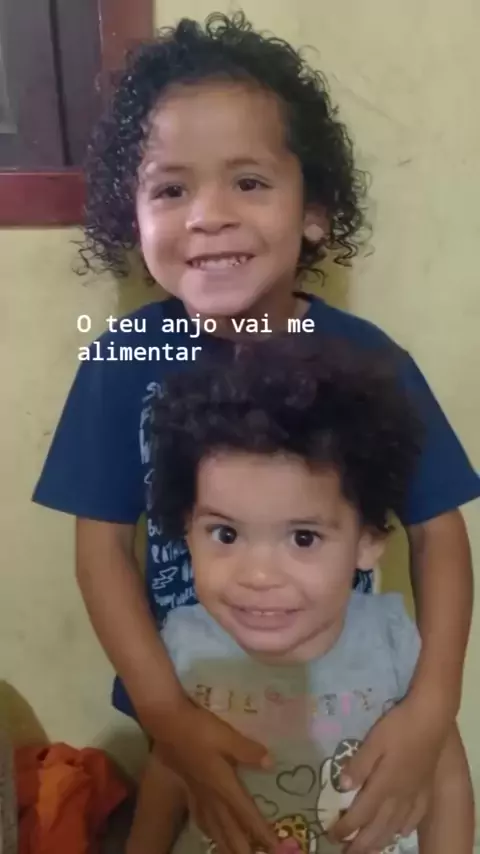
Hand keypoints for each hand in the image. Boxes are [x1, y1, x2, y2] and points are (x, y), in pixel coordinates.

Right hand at [153, 697, 276, 853]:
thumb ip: (248, 751)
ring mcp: (198, 794)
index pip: (246, 814)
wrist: (168, 723)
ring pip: (215, 827)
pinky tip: (210, 832)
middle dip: (244, 847)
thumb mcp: (227, 736)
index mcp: (223, 785)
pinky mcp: (188, 788)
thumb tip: (270, 763)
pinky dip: (209, 829)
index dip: (261, 832)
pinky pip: (200, 817)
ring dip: (226, 844)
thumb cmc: (199, 729)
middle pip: (230, 829)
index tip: (275, 847)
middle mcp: (211, 796)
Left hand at [329, 696, 445, 852]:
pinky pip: (415, 816)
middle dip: (361, 843)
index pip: (360, 813)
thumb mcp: (374, 740)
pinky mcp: (426, 788)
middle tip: (347, 853)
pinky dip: (405, 828)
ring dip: (381, 840)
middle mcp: (399, 795)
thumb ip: (358, 764)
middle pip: (378, 827)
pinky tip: (401, 832)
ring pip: (396, 826)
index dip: (345, 827)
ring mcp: (415, 794)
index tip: (331, 836)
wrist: (432, 719)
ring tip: (370, 850)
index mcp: (383, 784)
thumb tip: (342, 786)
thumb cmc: (399, 726)